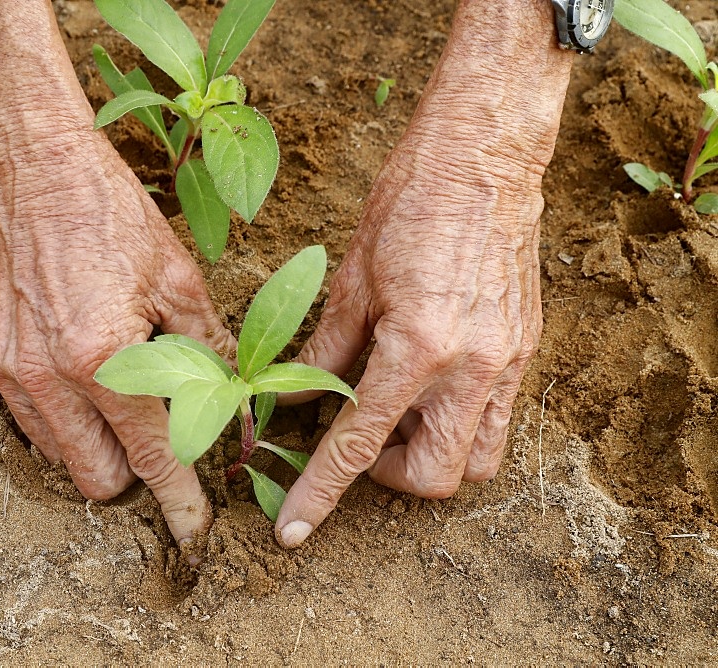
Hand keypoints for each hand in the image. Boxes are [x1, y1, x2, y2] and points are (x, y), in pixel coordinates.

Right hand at [0, 131, 234, 554]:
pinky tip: (76, 367)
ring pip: (56, 455)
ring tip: (114, 394)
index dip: (179, 501)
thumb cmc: (112, 216)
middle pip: (96, 479)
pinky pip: (25, 415)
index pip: (151, 455)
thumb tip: (236, 402)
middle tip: (157, 436)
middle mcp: (47, 374)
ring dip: (92, 444)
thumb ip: (209, 351)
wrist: (34, 170)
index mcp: (103, 357)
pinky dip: (58, 412)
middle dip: (133, 473)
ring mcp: (7, 367)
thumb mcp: (179, 279)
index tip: (194, 531)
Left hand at [273, 0, 573, 544]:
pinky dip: (459, 423)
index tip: (292, 530)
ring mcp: (508, 363)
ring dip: (432, 457)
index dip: (321, 495)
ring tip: (399, 415)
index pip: (359, 446)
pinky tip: (430, 384)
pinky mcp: (526, 350)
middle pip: (435, 480)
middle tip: (361, 438)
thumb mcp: (351, 280)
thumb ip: (326, 351)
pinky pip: (498, 418)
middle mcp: (473, 368)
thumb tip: (293, 398)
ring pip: (479, 461)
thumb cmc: (410, 205)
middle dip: (389, 478)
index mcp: (418, 350)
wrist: (483, 158)